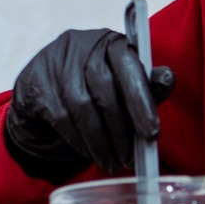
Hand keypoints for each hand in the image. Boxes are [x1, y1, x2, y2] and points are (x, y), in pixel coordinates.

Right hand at [1, 28, 175, 180]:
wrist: (41, 102)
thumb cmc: (91, 95)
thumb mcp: (122, 90)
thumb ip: (145, 86)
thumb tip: (168, 78)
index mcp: (109, 41)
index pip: (128, 64)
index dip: (141, 100)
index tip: (152, 133)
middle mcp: (81, 44)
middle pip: (104, 86)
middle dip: (120, 128)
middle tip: (129, 157)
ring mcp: (54, 61)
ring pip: (82, 104)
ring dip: (100, 140)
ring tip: (112, 162)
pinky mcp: (36, 83)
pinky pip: (61, 116)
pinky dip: (79, 140)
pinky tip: (90, 154)